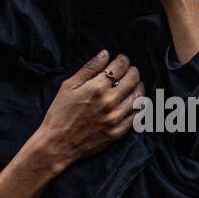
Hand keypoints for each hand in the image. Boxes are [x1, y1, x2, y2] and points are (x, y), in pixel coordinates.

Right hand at [34, 49, 144, 169]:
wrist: (57, 144)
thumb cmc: (60, 113)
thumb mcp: (69, 86)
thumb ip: (89, 68)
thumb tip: (105, 53)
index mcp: (97, 87)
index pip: (120, 66)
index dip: (123, 60)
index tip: (121, 60)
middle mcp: (109, 102)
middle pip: (133, 79)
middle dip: (133, 71)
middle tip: (129, 71)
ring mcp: (115, 118)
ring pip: (139, 97)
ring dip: (139, 87)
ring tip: (134, 85)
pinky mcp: (118, 132)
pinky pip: (138, 116)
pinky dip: (141, 106)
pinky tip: (137, 102)